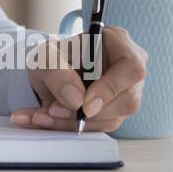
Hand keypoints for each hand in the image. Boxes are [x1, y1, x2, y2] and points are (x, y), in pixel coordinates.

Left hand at [10, 26, 147, 132]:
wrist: (47, 74)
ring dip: (73, 123)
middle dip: (87, 113)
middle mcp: (128, 71)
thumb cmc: (52, 57)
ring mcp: (124, 94)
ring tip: (41, 115)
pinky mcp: (114, 114)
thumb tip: (77, 101)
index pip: (131, 67)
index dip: (111, 88)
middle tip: (52, 110)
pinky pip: (98, 128)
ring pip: (112, 119)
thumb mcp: (45, 57)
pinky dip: (69, 128)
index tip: (84, 105)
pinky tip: (45, 121)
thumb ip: (57, 72)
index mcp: (119, 43)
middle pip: (126, 100)